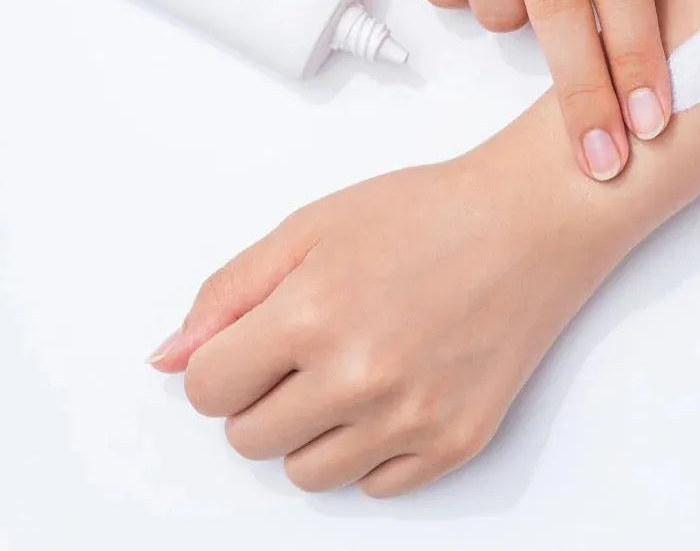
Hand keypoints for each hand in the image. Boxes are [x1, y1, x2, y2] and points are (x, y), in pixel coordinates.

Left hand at [147, 136, 623, 496]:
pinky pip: (375, 487)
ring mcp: (411, 418)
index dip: (223, 362)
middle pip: (249, 438)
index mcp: (311, 315)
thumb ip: (231, 291)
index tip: (253, 343)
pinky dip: (372, 449)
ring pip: (306, 473)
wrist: (530, 221)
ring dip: (312, 429)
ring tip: (353, 369)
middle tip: (311, 346)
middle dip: (263, 394)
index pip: (207, 389)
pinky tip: (396, 391)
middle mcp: (358, 378)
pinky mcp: (456, 442)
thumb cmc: (429, 212)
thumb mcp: (314, 225)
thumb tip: (169, 356)